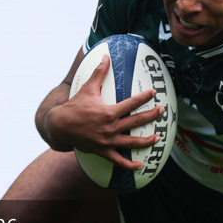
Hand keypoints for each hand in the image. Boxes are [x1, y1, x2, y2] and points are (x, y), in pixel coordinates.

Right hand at [49, 55, 163, 168]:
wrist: (60, 126)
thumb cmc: (75, 106)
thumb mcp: (87, 88)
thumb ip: (99, 73)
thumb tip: (106, 56)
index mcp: (108, 112)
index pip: (131, 103)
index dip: (144, 97)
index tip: (154, 93)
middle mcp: (110, 128)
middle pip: (136, 122)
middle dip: (152, 116)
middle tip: (162, 111)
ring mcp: (107, 141)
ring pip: (131, 143)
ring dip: (147, 141)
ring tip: (158, 137)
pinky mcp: (102, 151)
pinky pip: (118, 160)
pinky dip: (129, 165)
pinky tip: (140, 166)